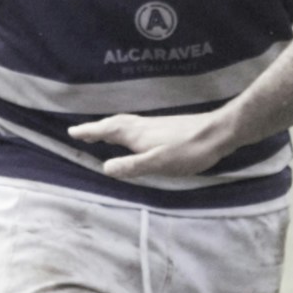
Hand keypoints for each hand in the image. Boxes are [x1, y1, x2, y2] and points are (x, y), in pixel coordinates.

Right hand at [67, 102, 252, 187]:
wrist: (219, 133)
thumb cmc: (189, 150)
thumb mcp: (159, 163)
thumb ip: (132, 165)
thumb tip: (105, 168)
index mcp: (137, 134)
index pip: (108, 131)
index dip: (90, 132)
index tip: (73, 132)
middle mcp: (143, 126)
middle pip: (115, 124)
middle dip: (97, 128)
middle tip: (82, 131)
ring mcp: (155, 125)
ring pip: (126, 124)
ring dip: (111, 127)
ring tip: (103, 133)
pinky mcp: (167, 128)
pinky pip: (136, 126)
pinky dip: (125, 128)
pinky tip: (134, 136)